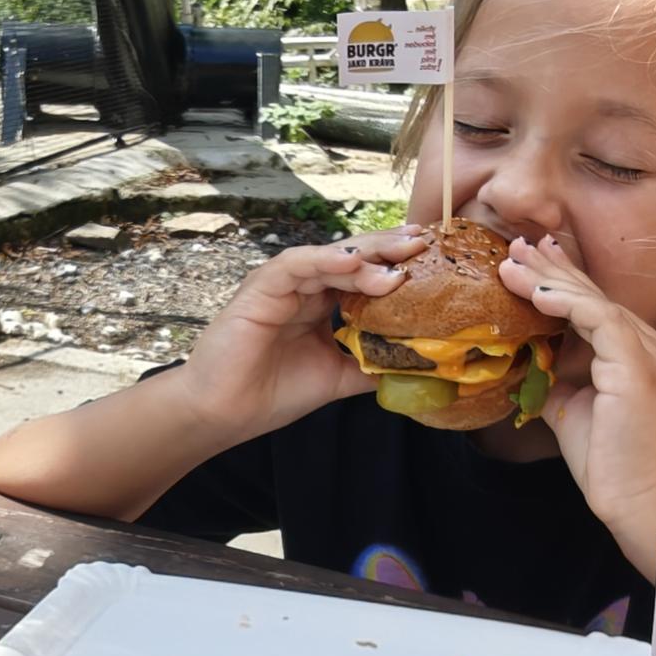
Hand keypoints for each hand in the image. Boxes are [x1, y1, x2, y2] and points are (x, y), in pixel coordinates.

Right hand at [170, 223, 428, 440]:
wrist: (224, 414)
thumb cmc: (271, 394)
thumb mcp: (336, 377)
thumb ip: (371, 365)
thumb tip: (418, 367)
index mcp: (319, 302)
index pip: (362, 273)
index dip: (394, 263)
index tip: (430, 258)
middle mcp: (302, 286)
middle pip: (351, 256)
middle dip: (388, 248)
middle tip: (423, 242)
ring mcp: (281, 283)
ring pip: (329, 255)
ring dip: (365, 255)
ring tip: (398, 259)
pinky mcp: (260, 287)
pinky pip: (297, 264)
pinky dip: (326, 260)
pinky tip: (354, 262)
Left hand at [497, 235, 655, 517]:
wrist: (646, 502)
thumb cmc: (613, 465)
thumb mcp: (572, 410)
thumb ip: (555, 379)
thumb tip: (524, 360)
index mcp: (637, 355)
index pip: (596, 307)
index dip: (563, 282)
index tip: (527, 264)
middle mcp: (649, 346)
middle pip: (595, 296)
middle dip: (554, 269)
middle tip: (517, 246)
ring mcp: (648, 352)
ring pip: (594, 302)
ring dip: (550, 280)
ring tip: (512, 263)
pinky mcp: (638, 365)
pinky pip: (600, 319)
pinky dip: (566, 303)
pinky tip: (536, 293)